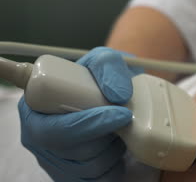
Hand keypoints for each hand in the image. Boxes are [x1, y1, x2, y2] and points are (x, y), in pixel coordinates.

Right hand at [19, 47, 142, 181]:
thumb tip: (117, 95)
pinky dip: (115, 163)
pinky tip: (116, 144)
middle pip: (70, 150)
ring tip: (118, 126)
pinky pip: (100, 179)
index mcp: (34, 107)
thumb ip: (108, 65)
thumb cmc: (102, 80)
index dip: (86, 125)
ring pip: (88, 165)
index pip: (49, 128)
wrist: (116, 97)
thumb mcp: (104, 60)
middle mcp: (39, 137)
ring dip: (112, 146)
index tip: (119, 113)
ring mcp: (54, 160)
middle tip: (126, 118)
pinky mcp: (73, 176)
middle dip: (104, 135)